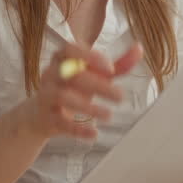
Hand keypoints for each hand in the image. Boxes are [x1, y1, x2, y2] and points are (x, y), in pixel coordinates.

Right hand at [22, 42, 142, 139]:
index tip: (111, 69)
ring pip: (62, 96)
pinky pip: (61, 122)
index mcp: (62, 59)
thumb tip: (139, 49)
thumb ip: (118, 65)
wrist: (43, 114)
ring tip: (109, 115)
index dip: (90, 57)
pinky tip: (94, 133)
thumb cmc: (74, 88)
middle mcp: (51, 74)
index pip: (70, 49)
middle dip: (98, 85)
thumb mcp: (96, 75)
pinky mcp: (46, 117)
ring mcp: (46, 96)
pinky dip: (78, 129)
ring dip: (88, 106)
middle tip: (120, 97)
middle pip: (71, 75)